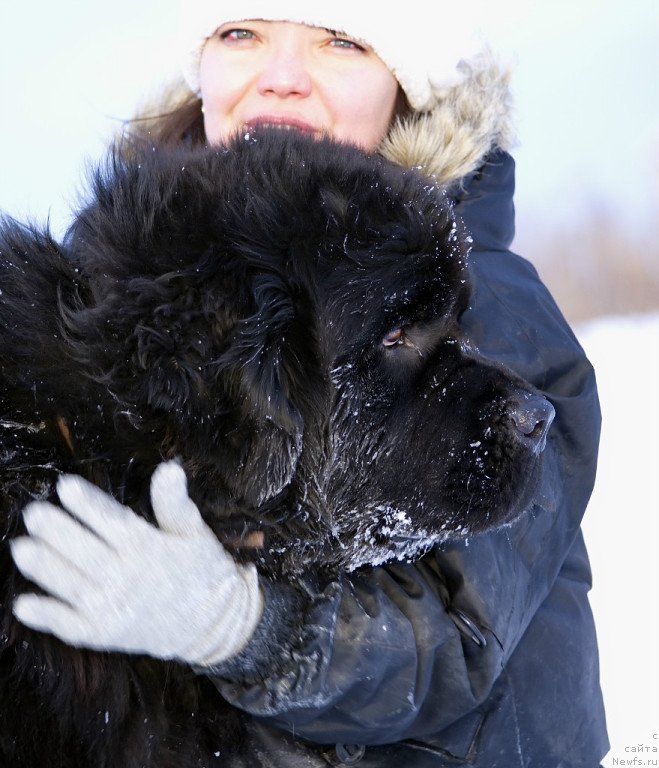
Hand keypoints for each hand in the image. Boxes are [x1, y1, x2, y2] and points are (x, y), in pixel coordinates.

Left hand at [11, 462, 262, 665]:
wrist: (211, 624)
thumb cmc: (200, 569)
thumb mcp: (194, 532)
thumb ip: (174, 502)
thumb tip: (169, 468)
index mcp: (149, 548)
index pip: (113, 521)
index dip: (88, 504)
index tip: (64, 486)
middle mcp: (128, 577)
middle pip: (86, 551)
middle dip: (57, 531)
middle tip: (32, 513)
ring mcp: (114, 609)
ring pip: (72, 585)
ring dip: (44, 568)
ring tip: (19, 548)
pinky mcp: (105, 634)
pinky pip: (71, 626)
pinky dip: (47, 617)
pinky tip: (23, 604)